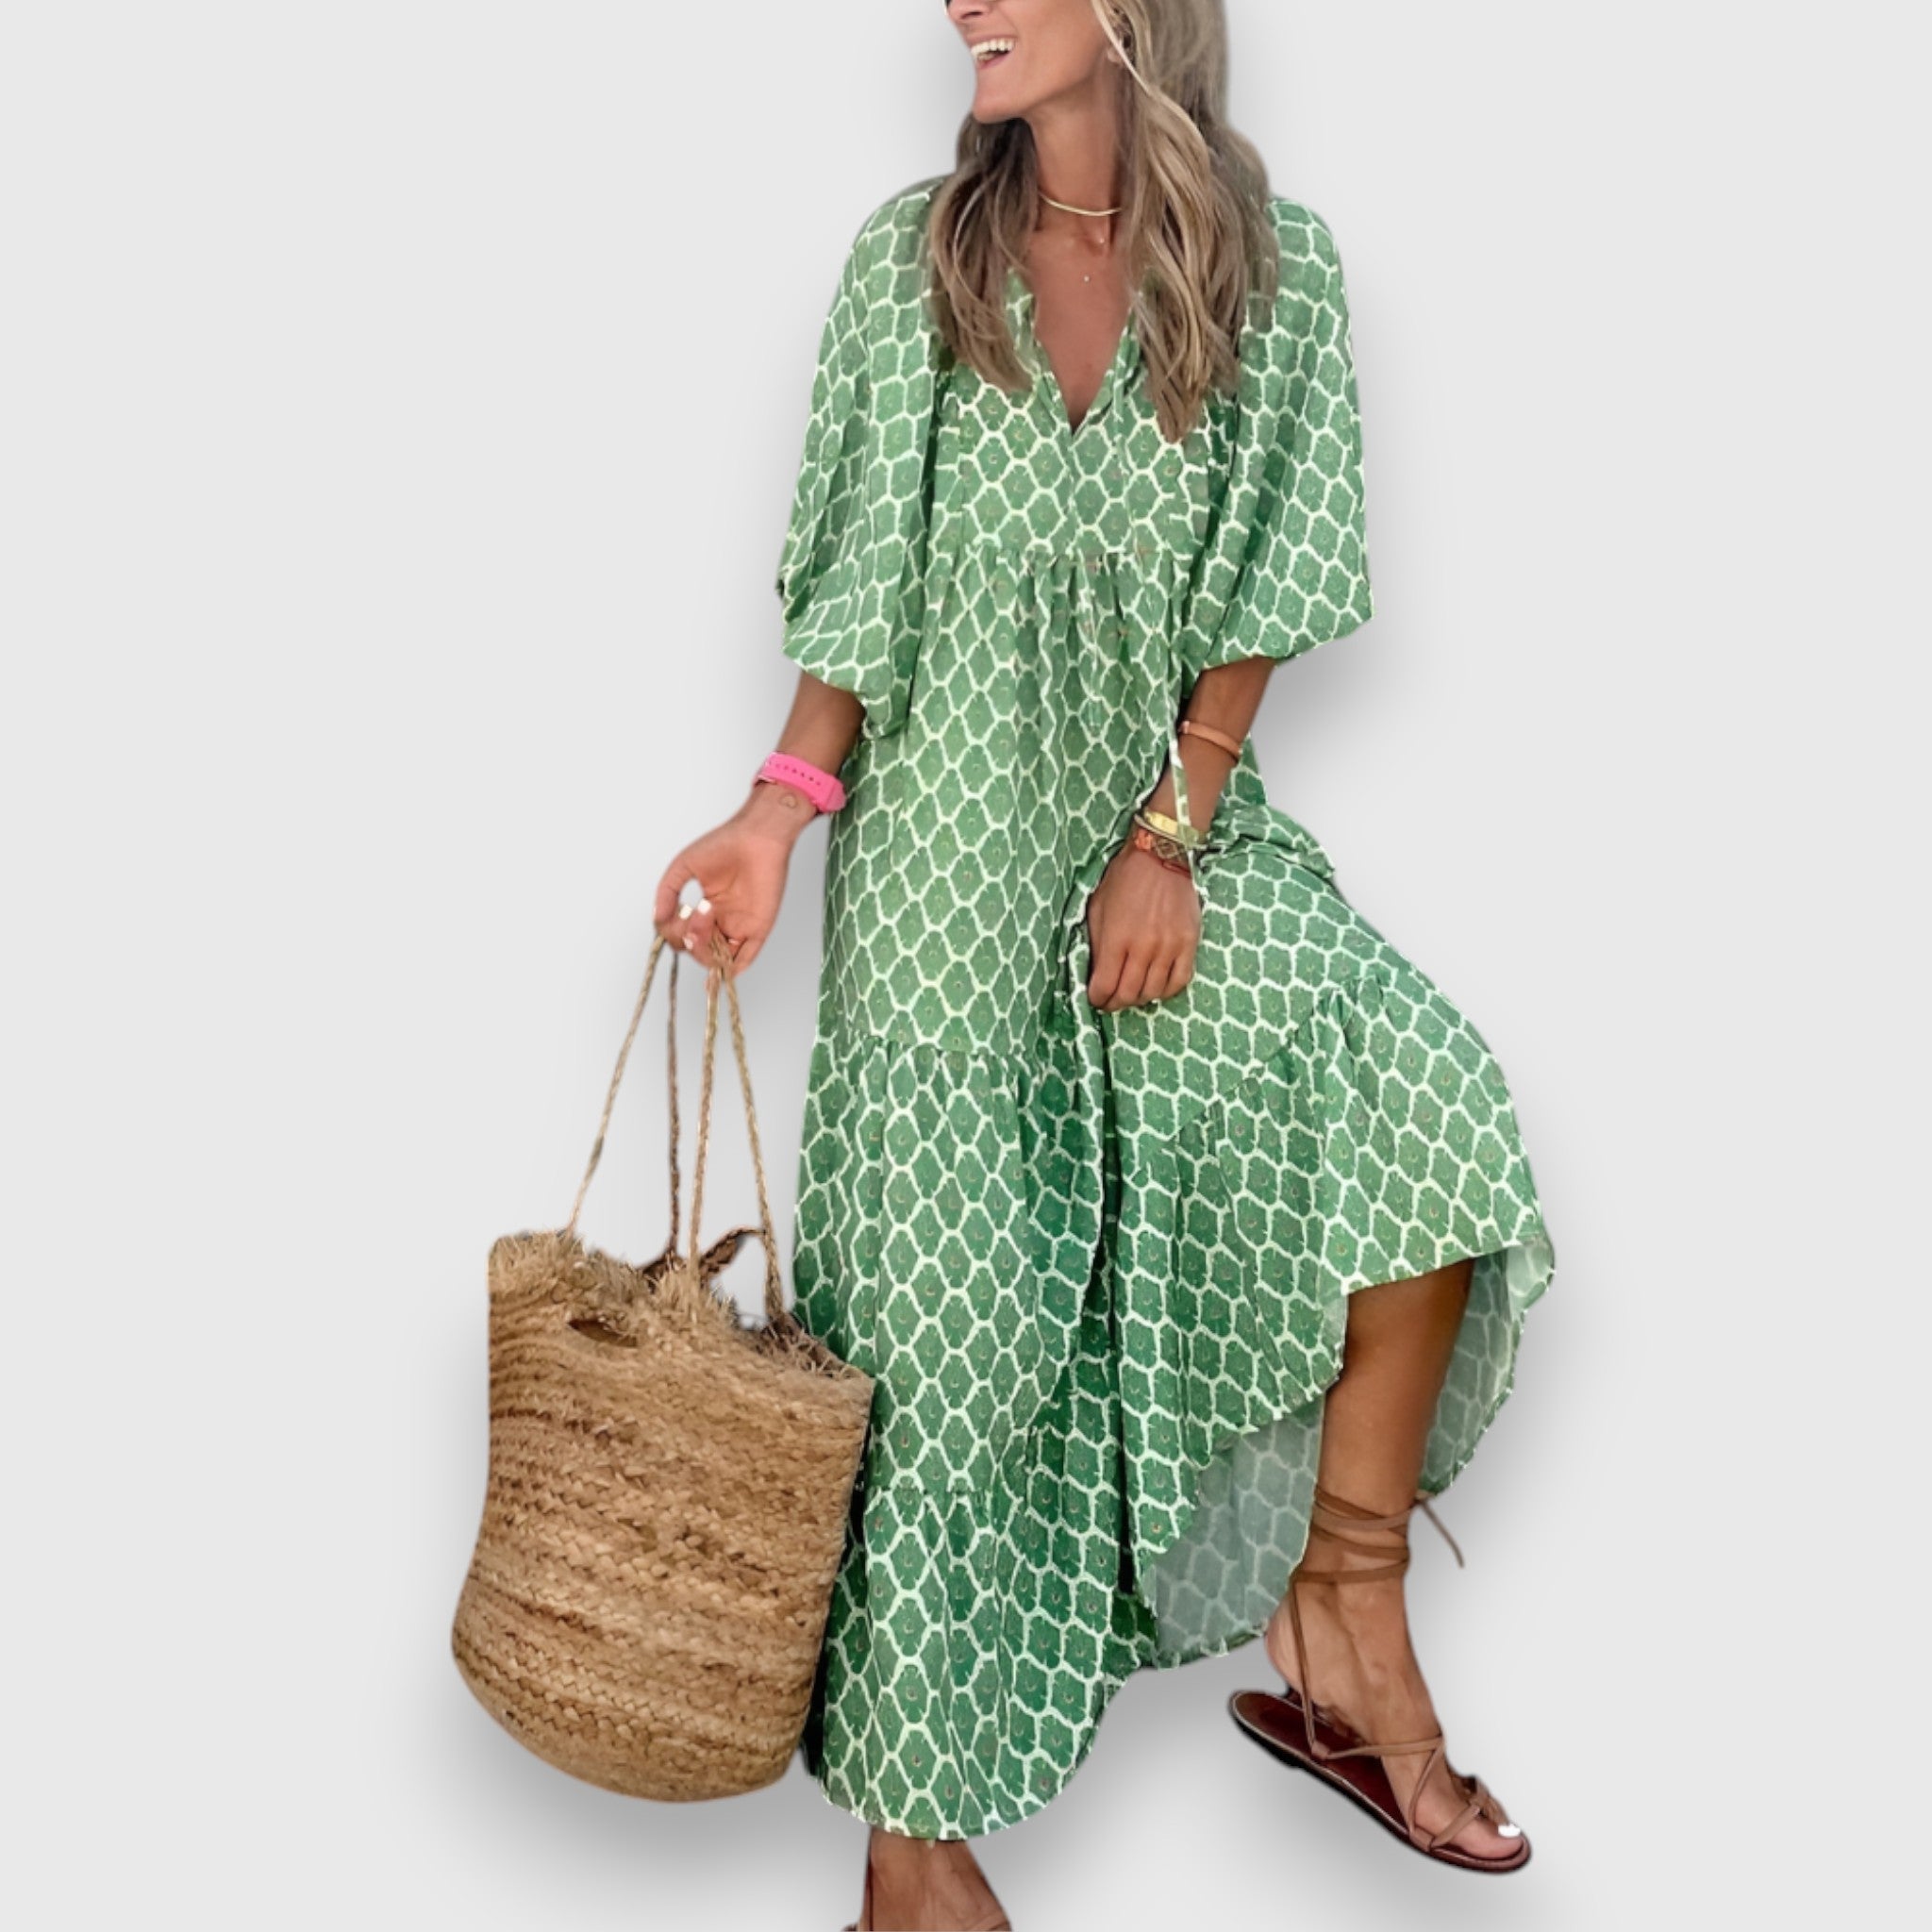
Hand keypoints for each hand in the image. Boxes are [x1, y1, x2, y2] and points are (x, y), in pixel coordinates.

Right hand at [651, 782, 806, 983]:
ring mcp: (740, 927)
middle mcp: (723, 921)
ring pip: (716, 958)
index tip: (676, 909)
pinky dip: (729, 969)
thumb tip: (657, 919)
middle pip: (697, 950)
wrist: (756, 836)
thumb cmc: (724, 845)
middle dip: (686, 938)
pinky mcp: (758, 930)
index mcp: (707, 909)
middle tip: (690, 910)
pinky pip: (743, 959)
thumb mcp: (684, 867)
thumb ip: (667, 893)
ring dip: (702, 947)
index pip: (684, 936)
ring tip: (704, 913)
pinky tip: (715, 966)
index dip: (674, 932)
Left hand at [1084, 841, 1199, 1011]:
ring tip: (1132, 993)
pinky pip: (1179, 981)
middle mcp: (1144, 947)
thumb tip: (1094, 972)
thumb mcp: (1097, 908)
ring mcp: (1169, 947)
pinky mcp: (1189, 943)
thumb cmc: (1124, 879)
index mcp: (1116, 938)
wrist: (1161, 856)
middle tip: (1110, 1002)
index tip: (1094, 999)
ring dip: (1139, 999)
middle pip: (1128, 995)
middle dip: (1115, 1003)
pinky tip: (1156, 987)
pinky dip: (1166, 991)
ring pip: (1153, 992)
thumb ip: (1096, 943)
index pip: (1104, 986)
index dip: (1096, 999)